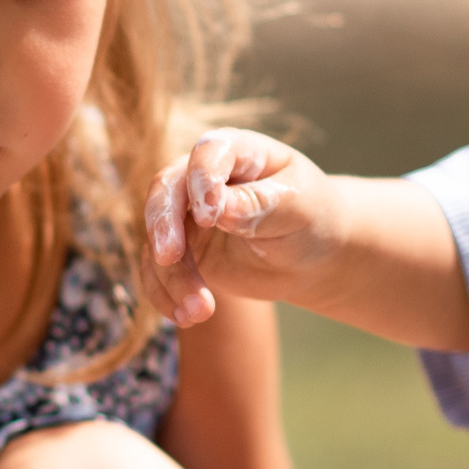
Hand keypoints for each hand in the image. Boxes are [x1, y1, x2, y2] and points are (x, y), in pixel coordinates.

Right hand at [143, 130, 345, 326]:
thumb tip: (219, 210)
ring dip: (170, 274)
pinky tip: (187, 316)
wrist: (309, 255)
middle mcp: (202, 177)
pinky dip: (165, 294)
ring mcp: (187, 214)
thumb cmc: (311, 219)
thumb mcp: (298, 208)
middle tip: (169, 256)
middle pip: (166, 189)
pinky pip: (158, 270)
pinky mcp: (182, 251)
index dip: (202, 179)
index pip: (208, 153)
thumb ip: (261, 204)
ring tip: (199, 310)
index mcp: (238, 151)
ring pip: (158, 236)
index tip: (210, 215)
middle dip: (164, 224)